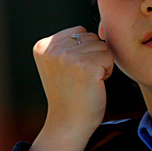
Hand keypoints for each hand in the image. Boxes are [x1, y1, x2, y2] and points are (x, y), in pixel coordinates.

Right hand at [29, 26, 113, 150]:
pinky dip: (107, 72)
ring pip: (101, 46)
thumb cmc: (69, 95)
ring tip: (87, 82)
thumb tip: (101, 27)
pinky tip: (94, 85)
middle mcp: (52, 49)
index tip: (71, 73)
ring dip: (101, 64)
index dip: (82, 52)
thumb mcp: (59, 64)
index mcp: (42, 46)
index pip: (78, 32)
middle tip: (80, 79)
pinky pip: (109, 58)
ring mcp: (68, 57)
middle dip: (92, 57)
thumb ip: (68, 44)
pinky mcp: (86, 66)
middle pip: (91, 37)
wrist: (68, 124)